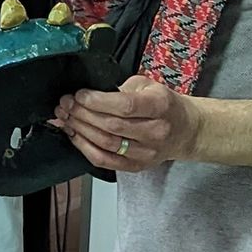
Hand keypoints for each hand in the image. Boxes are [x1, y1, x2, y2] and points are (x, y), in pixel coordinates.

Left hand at [52, 77, 199, 170]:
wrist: (186, 130)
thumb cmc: (164, 105)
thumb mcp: (148, 86)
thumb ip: (121, 89)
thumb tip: (88, 95)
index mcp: (160, 106)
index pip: (125, 106)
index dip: (97, 101)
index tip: (79, 95)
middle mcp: (155, 131)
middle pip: (111, 126)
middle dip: (82, 114)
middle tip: (65, 104)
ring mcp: (147, 152)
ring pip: (106, 144)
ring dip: (80, 130)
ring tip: (66, 118)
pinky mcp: (137, 166)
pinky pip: (105, 161)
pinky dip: (85, 148)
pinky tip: (75, 136)